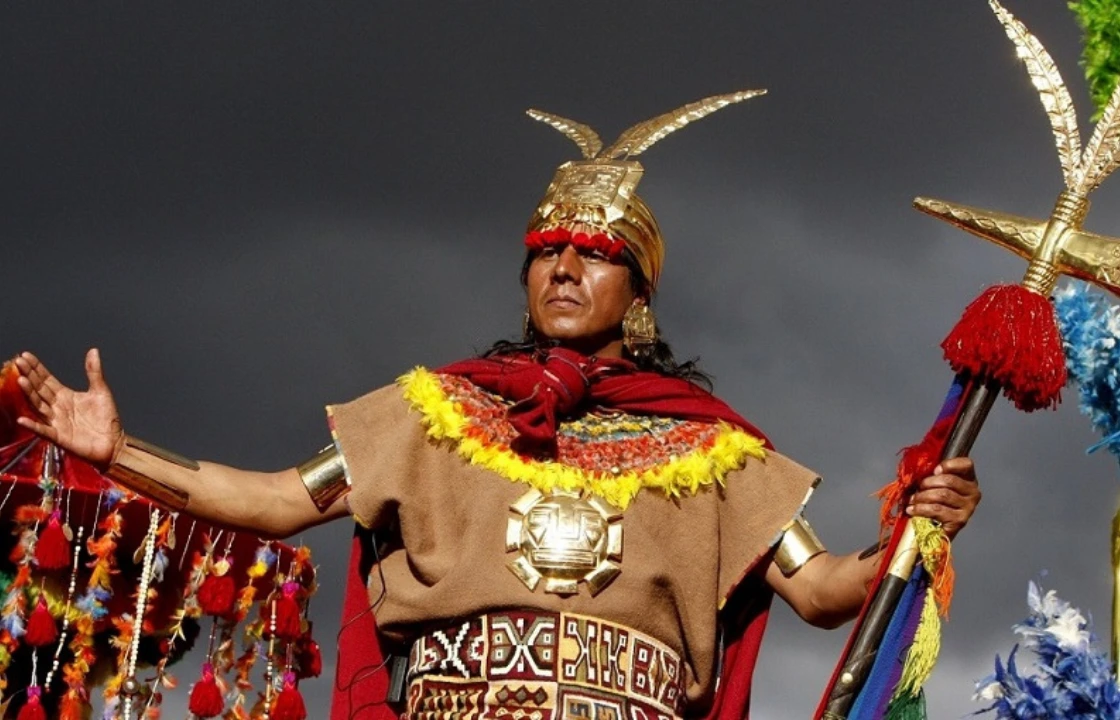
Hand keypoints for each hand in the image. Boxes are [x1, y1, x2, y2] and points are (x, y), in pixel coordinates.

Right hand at [14, 349, 122, 469]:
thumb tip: (93, 351)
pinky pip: (43, 430)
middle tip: (19, 361)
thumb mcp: (101, 391)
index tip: (25, 355)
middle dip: (29, 375)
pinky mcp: (59, 436)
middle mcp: (57, 407)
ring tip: (21, 380)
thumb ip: (94, 372)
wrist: (114, 442)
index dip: (36, 368)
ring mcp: (56, 422)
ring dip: (29, 394)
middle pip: (39, 389)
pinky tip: (22, 419)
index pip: (46, 379)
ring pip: (39, 405)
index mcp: (65, 396)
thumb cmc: (107, 419)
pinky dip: (33, 426)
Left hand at [905, 456, 980, 539]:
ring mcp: (969, 507)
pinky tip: (912, 510)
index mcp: (968, 479)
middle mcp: (973, 492)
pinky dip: (921, 509)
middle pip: (949, 480)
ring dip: (922, 496)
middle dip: (927, 483)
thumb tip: (918, 469)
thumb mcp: (934, 484)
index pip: (966, 464)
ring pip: (942, 495)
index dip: (949, 464)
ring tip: (912, 500)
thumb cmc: (933, 502)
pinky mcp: (960, 521)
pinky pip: (938, 510)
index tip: (935, 470)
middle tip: (917, 488)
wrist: (934, 530)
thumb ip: (932, 474)